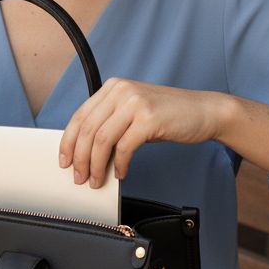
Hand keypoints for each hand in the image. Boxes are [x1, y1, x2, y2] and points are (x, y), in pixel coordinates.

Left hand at [58, 78, 222, 187]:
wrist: (204, 111)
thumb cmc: (168, 115)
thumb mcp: (133, 113)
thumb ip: (111, 125)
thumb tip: (86, 153)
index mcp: (113, 87)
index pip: (80, 116)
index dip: (69, 141)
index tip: (64, 161)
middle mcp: (121, 91)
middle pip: (88, 130)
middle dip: (80, 158)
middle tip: (79, 178)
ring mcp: (135, 103)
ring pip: (102, 140)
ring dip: (97, 166)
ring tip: (97, 181)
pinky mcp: (149, 118)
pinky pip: (124, 148)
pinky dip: (120, 164)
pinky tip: (122, 173)